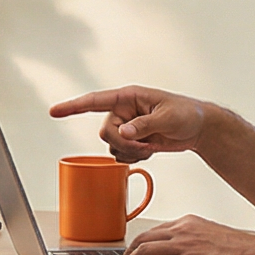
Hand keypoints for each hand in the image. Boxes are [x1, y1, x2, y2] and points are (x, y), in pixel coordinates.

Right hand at [50, 85, 217, 162]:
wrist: (200, 129)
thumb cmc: (187, 114)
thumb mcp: (167, 118)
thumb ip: (143, 125)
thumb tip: (123, 132)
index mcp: (128, 97)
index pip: (95, 101)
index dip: (73, 106)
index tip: (54, 112)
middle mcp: (124, 111)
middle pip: (105, 132)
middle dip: (123, 144)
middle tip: (145, 146)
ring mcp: (128, 126)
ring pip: (112, 146)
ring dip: (131, 152)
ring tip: (151, 147)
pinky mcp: (133, 140)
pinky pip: (121, 154)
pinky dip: (134, 157)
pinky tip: (150, 151)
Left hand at [119, 216, 254, 254]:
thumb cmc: (242, 251)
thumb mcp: (213, 237)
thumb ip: (195, 241)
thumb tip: (184, 254)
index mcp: (188, 222)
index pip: (154, 231)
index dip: (139, 244)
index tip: (132, 253)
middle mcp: (182, 230)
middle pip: (142, 239)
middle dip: (127, 254)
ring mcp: (182, 246)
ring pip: (142, 252)